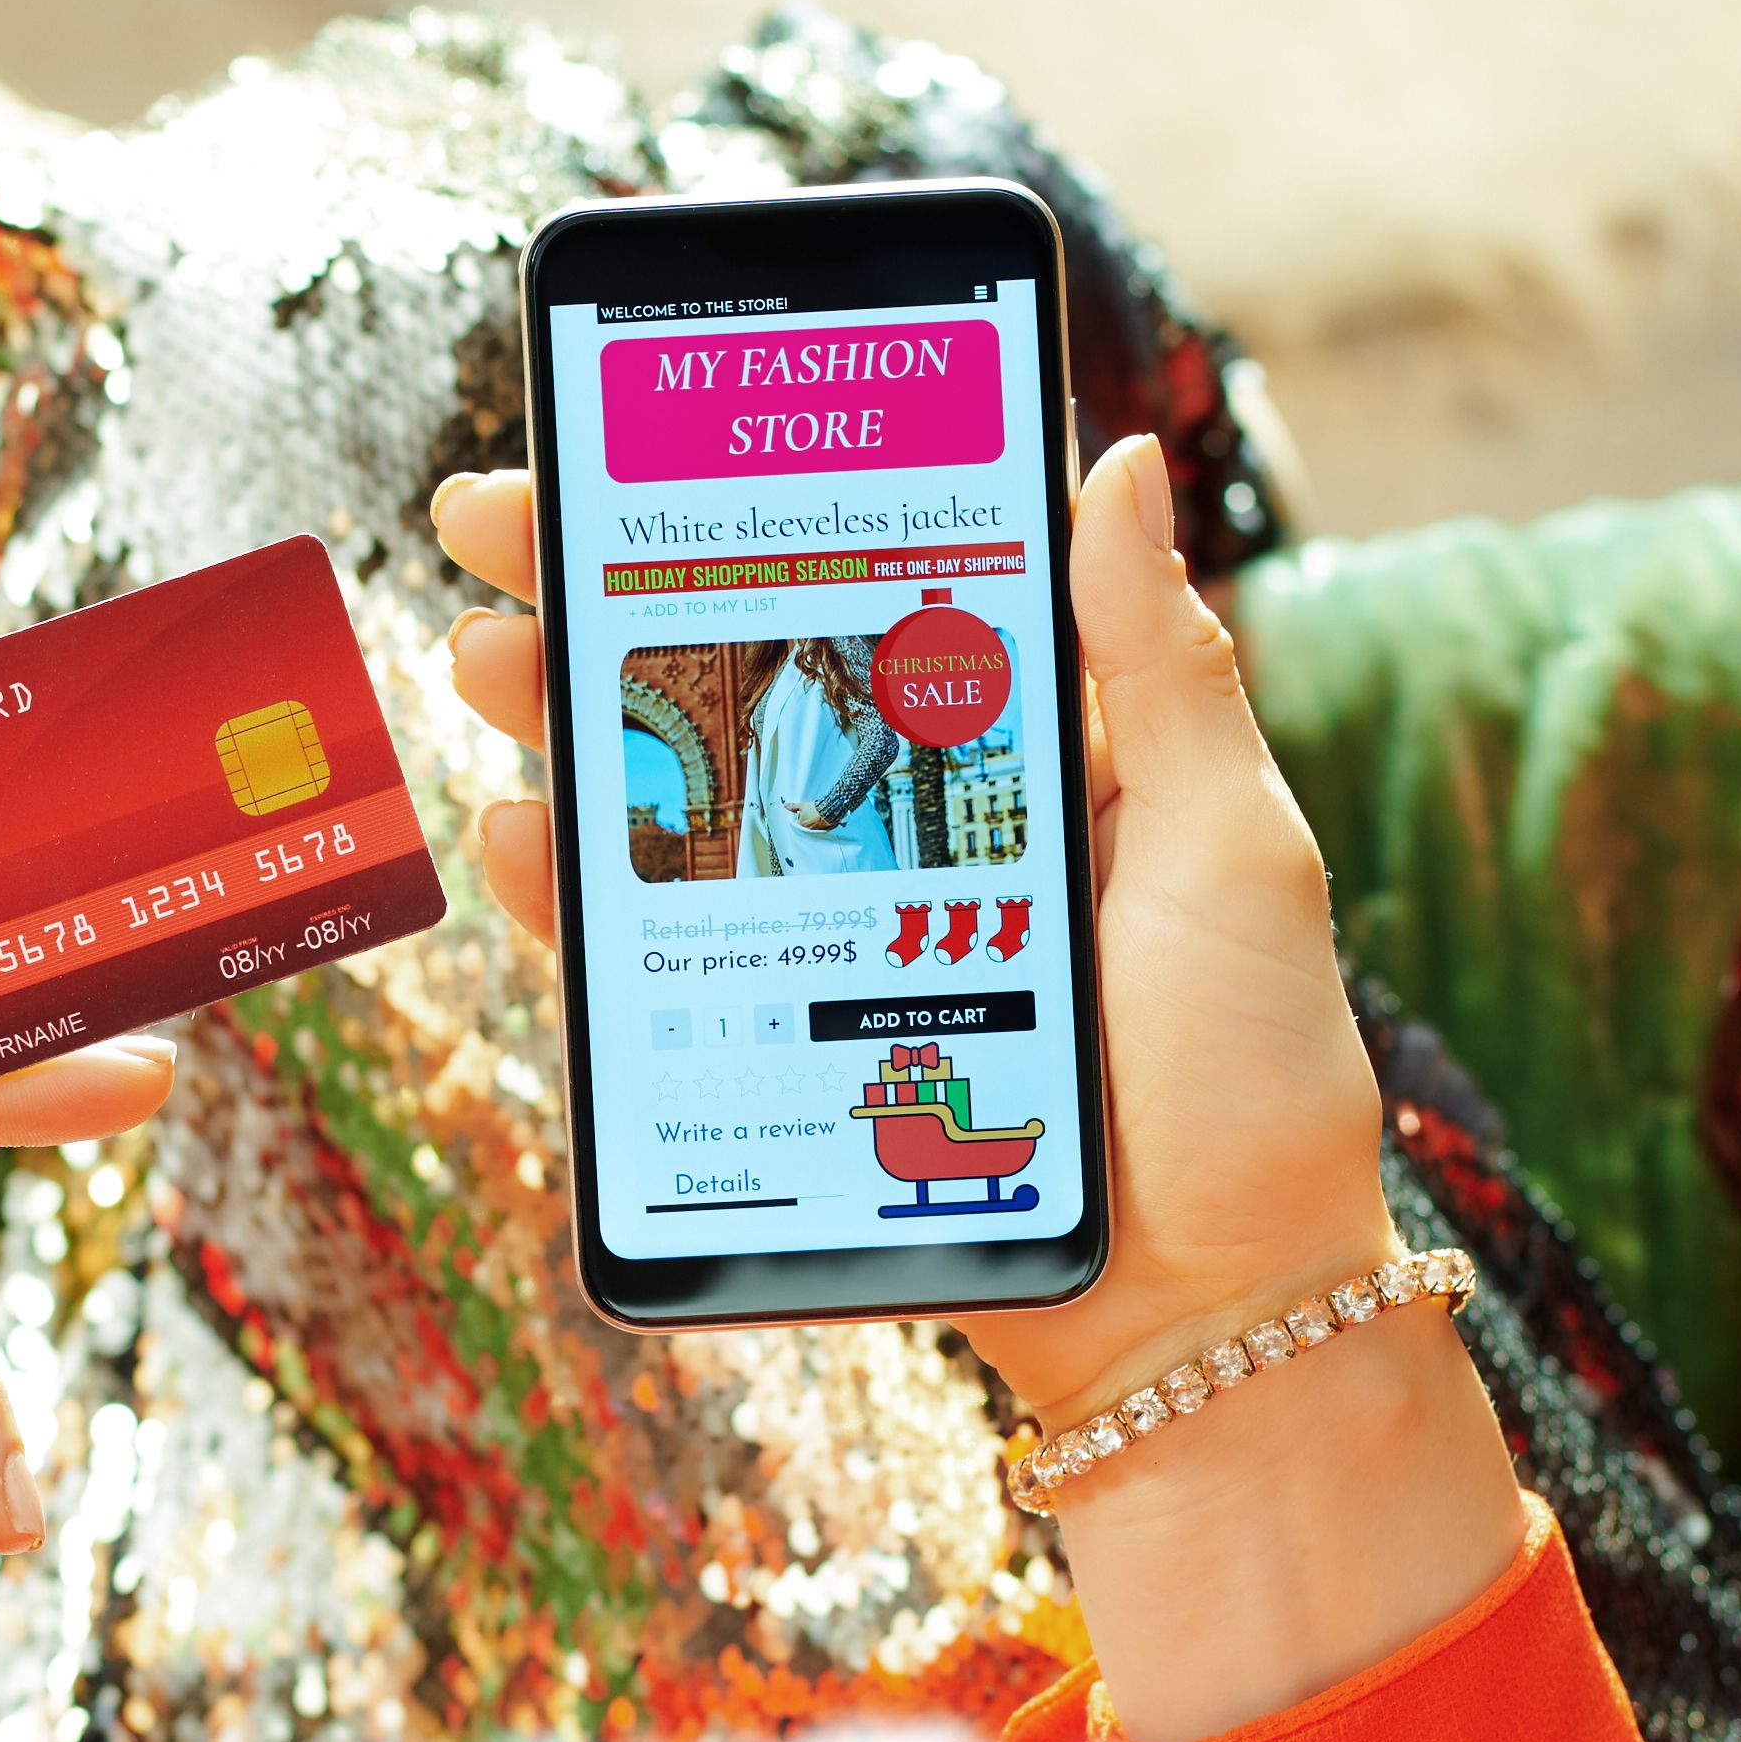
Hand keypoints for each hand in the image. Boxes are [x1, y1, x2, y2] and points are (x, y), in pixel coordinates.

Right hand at [431, 431, 1528, 1740]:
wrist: (1214, 1313)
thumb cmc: (1251, 1076)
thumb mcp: (1229, 843)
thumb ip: (1163, 664)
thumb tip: (1119, 460)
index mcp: (1023, 753)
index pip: (866, 593)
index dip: (752, 513)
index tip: (647, 429)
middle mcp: (913, 832)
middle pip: (734, 684)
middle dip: (603, 595)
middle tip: (499, 524)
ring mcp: (837, 941)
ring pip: (673, 807)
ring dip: (564, 725)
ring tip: (488, 659)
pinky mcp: (785, 1048)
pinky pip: (655, 959)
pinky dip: (570, 900)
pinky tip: (517, 839)